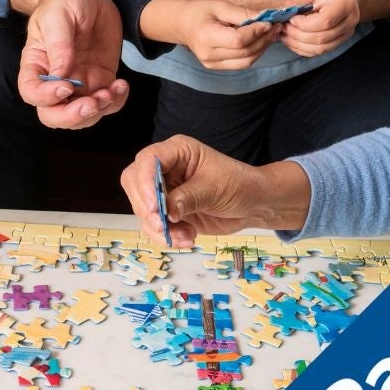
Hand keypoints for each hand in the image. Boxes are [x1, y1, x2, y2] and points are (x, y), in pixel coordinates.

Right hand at [18, 0, 129, 128]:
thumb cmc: (64, 0)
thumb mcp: (58, 15)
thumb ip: (59, 44)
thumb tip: (61, 75)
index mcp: (37, 63)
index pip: (31, 92)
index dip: (45, 97)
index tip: (65, 87)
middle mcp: (55, 78)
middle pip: (54, 114)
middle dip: (73, 116)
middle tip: (92, 103)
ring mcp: (79, 81)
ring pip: (82, 115)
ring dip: (97, 111)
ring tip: (111, 91)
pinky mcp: (101, 78)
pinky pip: (108, 102)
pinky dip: (117, 101)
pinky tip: (122, 85)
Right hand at [121, 134, 310, 246]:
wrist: (253, 205)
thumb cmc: (240, 185)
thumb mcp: (216, 188)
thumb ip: (189, 198)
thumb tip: (167, 212)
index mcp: (176, 151)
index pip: (148, 161)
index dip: (145, 183)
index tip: (153, 208)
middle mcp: (164, 168)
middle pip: (135, 184)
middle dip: (147, 209)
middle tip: (163, 226)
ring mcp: (163, 190)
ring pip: (142, 209)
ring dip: (159, 228)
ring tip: (186, 236)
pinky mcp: (166, 211)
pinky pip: (154, 225)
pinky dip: (167, 236)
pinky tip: (188, 238)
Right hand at [165, 0, 278, 69]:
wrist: (181, 24)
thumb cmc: (199, 11)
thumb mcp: (219, 6)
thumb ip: (242, 13)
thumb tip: (266, 19)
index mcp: (206, 37)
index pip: (238, 40)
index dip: (256, 32)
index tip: (269, 22)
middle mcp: (208, 54)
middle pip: (245, 52)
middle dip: (264, 40)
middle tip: (276, 27)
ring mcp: (211, 63)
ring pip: (246, 61)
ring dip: (262, 48)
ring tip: (271, 35)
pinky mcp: (216, 66)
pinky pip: (241, 63)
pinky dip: (254, 53)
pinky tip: (260, 42)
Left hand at [281, 0, 367, 57]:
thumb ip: (297, 0)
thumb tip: (279, 12)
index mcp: (345, 5)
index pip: (324, 22)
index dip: (304, 24)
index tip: (290, 18)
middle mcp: (349, 22)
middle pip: (321, 38)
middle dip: (297, 35)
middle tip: (282, 27)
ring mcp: (346, 34)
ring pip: (320, 48)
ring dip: (298, 44)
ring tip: (284, 34)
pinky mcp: (340, 41)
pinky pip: (320, 51)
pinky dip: (303, 49)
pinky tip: (292, 40)